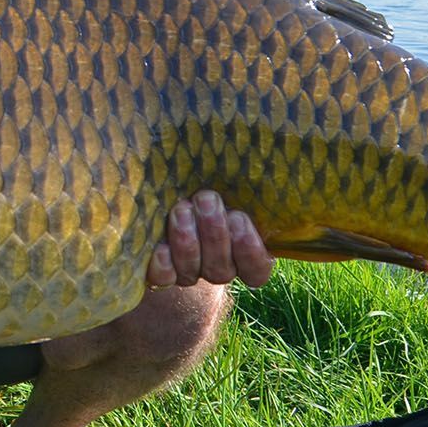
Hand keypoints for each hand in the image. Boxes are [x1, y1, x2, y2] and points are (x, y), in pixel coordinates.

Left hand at [147, 190, 272, 288]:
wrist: (166, 194)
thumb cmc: (205, 185)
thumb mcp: (227, 183)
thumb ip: (243, 178)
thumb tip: (266, 147)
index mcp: (244, 253)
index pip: (256, 269)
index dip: (250, 251)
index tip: (239, 218)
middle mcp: (217, 268)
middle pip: (221, 268)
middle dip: (214, 232)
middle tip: (206, 199)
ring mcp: (188, 273)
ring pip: (192, 272)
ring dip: (188, 240)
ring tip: (182, 210)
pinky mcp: (161, 273)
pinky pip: (163, 279)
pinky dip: (163, 266)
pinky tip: (161, 248)